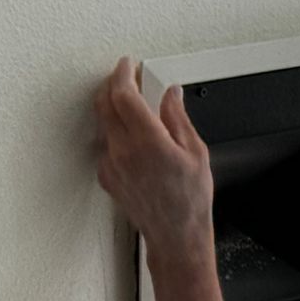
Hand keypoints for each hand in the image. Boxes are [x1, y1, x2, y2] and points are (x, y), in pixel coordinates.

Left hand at [93, 58, 213, 259]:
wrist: (175, 236)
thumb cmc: (190, 201)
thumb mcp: (196, 152)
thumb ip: (178, 118)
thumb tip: (171, 94)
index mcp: (148, 141)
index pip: (124, 95)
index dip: (122, 74)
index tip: (127, 65)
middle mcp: (124, 152)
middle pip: (105, 104)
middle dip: (112, 84)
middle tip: (124, 77)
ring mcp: (112, 165)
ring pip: (103, 123)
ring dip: (112, 108)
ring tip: (131, 105)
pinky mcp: (107, 177)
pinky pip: (106, 145)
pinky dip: (115, 132)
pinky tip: (131, 137)